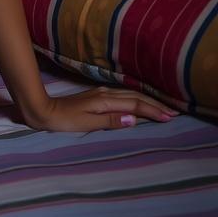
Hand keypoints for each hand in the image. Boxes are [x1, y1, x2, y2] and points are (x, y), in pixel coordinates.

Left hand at [26, 85, 178, 132]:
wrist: (44, 109)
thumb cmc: (64, 120)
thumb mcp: (87, 123)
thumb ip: (110, 121)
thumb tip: (134, 118)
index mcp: (105, 101)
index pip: (135, 105)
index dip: (153, 110)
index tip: (170, 117)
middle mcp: (105, 94)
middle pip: (135, 97)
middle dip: (155, 104)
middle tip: (173, 112)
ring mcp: (101, 93)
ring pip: (130, 95)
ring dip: (147, 100)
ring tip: (162, 108)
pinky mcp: (97, 96)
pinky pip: (123, 96)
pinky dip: (136, 99)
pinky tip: (139, 103)